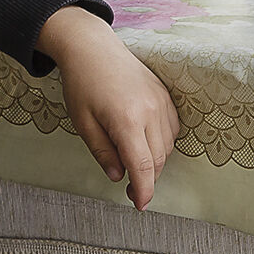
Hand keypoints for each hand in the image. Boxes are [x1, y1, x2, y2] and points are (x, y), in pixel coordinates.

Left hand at [39, 6, 179, 209]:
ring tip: (133, 164)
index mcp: (126, 120)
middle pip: (158, 160)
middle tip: (130, 190)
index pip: (143, 166)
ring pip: (167, 147)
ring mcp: (161, 102)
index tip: (141, 205)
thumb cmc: (82, 84)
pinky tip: (145, 143)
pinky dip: (162, 144)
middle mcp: (150, 112)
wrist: (93, 48)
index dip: (144, 190)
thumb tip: (119, 177)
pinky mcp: (165, 96)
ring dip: (154, 162)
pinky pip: (171, 130)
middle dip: (147, 179)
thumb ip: (103, 153)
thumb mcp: (83, 123)